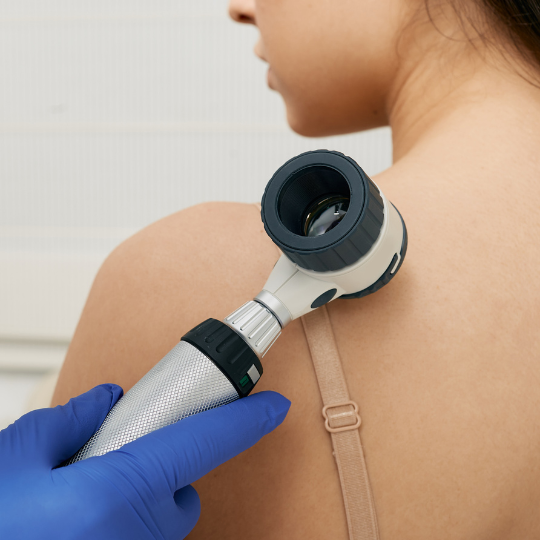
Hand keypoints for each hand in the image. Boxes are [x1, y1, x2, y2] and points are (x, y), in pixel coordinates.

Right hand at [0, 383, 289, 538]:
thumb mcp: (13, 461)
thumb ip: (66, 422)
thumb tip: (104, 401)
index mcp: (115, 494)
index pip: (202, 443)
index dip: (245, 420)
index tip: (274, 406)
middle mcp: (136, 536)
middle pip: (179, 486)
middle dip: (156, 469)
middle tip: (106, 466)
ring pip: (160, 519)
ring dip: (138, 502)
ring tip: (81, 506)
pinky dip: (124, 527)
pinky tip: (79, 527)